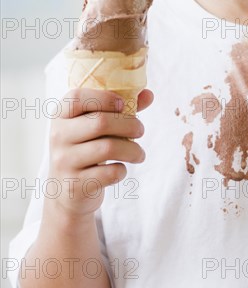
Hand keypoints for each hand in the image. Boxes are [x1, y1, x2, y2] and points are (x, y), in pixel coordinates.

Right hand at [47, 88, 152, 219]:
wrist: (66, 193)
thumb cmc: (85, 151)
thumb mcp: (93, 128)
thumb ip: (119, 109)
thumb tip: (149, 94)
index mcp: (60, 116)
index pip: (77, 98)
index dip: (104, 98)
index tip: (123, 104)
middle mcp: (58, 136)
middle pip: (100, 122)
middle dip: (129, 125)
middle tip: (140, 130)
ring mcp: (64, 161)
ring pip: (108, 148)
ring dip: (133, 150)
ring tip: (139, 154)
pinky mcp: (75, 184)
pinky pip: (109, 173)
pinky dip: (122, 170)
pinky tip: (120, 169)